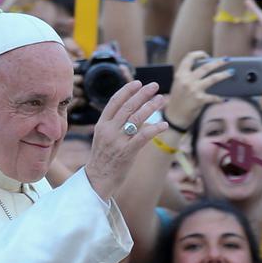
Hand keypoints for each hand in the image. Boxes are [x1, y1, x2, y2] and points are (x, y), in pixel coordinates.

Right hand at [84, 81, 168, 199]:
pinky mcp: (127, 152)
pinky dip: (155, 128)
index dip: (127, 90)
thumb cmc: (103, 158)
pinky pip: (143, 136)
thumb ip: (114, 124)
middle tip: (155, 86)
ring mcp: (117, 141)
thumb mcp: (103, 137)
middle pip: (128, 107)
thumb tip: (133, 110)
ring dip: (151, 107)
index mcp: (102, 124)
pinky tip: (164, 125)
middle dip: (143, 94)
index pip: (115, 102)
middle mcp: (109, 130)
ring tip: (161, 100)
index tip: (138, 82)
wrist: (97, 179)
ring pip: (136, 118)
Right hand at [167, 51, 227, 129]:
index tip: (207, 55)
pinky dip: (220, 99)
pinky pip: (214, 97)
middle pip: (206, 67)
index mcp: (180, 75)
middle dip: (218, 62)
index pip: (189, 58)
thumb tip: (207, 71)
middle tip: (227, 60)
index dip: (199, 54)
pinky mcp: (199, 100)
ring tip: (232, 72)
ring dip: (224, 74)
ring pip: (213, 78)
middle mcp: (186, 80)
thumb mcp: (178, 85)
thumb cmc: (177, 102)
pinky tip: (225, 99)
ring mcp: (193, 89)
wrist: (174, 118)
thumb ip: (188, 77)